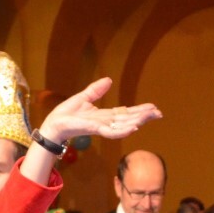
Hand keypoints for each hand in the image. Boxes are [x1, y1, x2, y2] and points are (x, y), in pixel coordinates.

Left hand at [32, 78, 161, 146]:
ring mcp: (101, 127)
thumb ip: (96, 90)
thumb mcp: (84, 97)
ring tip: (151, 117)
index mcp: (105, 115)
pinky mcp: (95, 129)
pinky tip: (134, 127)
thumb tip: (109, 80)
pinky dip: (123, 130)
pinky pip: (112, 131)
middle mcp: (106, 122)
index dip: (139, 110)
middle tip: (159, 113)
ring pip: (124, 125)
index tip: (153, 107)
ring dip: (138, 121)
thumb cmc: (66, 114)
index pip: (126, 113)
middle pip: (129, 119)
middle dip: (144, 116)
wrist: (54, 123)